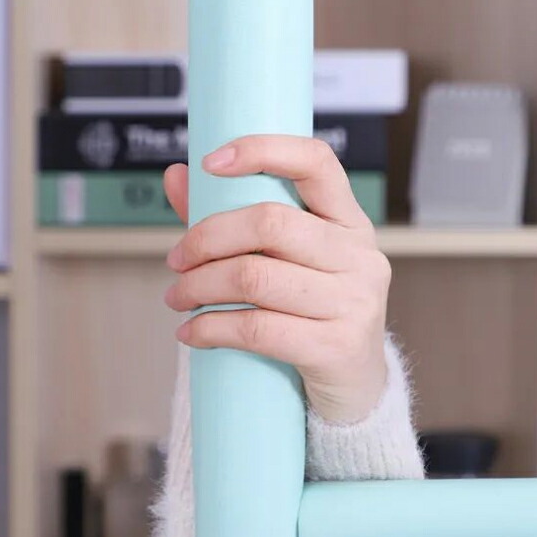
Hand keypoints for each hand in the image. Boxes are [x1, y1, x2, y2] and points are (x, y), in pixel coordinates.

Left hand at [162, 135, 390, 423]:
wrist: (356, 386)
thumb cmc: (313, 316)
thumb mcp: (288, 264)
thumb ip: (235, 221)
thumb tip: (177, 176)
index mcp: (350, 223)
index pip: (316, 163)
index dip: (263, 150)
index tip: (211, 162)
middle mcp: (360, 257)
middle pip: (269, 225)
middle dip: (206, 239)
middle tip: (176, 260)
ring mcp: (354, 303)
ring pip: (255, 278)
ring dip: (199, 287)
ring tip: (178, 298)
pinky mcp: (336, 348)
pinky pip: (257, 330)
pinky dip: (211, 329)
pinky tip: (191, 333)